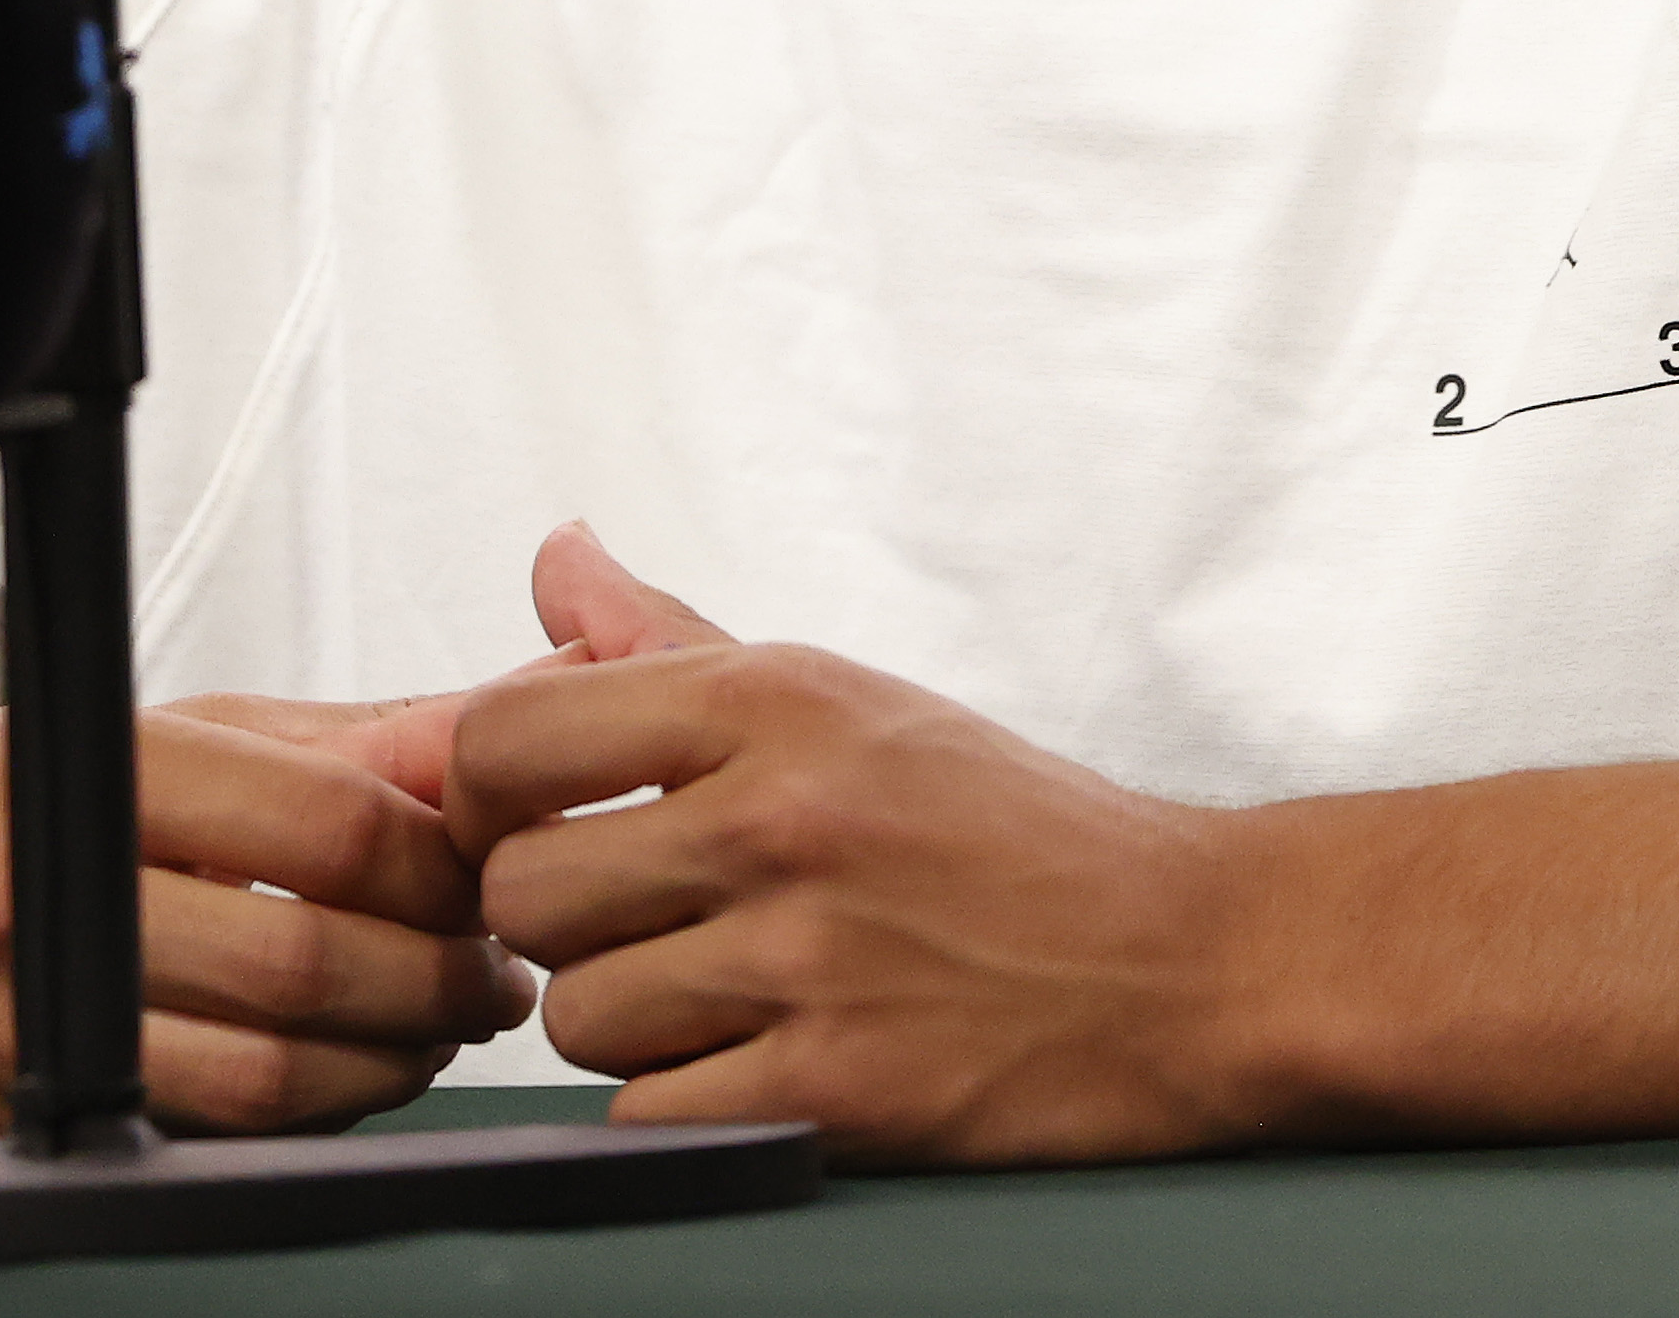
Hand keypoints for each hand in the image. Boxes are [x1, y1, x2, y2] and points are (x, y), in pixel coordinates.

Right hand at [0, 694, 530, 1132]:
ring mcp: (33, 1029)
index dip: (442, 859)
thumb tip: (510, 716)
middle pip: (311, 959)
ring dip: (397, 1056)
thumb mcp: (170, 736)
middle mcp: (47, 904)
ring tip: (444, 1017)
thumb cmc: (14, 809)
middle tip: (496, 960)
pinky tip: (354, 1064)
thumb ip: (350, 741)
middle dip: (442, 971)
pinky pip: (227, 1139)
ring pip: (274, 1074)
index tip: (491, 864)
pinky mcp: (38, 1125)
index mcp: (95, 779)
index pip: (329, 826)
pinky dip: (322, 1111)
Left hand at [448, 525, 1264, 1164]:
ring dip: (631, 1026)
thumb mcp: (852, 701)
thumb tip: (552, 559)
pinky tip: (762, 1067)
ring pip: (578, 1017)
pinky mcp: (835, 1093)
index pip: (501, 736)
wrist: (1193, 958)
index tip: (539, 828)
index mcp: (774, 701)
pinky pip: (648, 1118)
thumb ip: (674, 642)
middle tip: (647, 928)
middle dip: (566, 925)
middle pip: (523, 891)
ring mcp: (805, 959)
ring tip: (725, 997)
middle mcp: (780, 818)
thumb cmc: (1011, 829)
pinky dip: (686, 1108)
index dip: (485, 798)